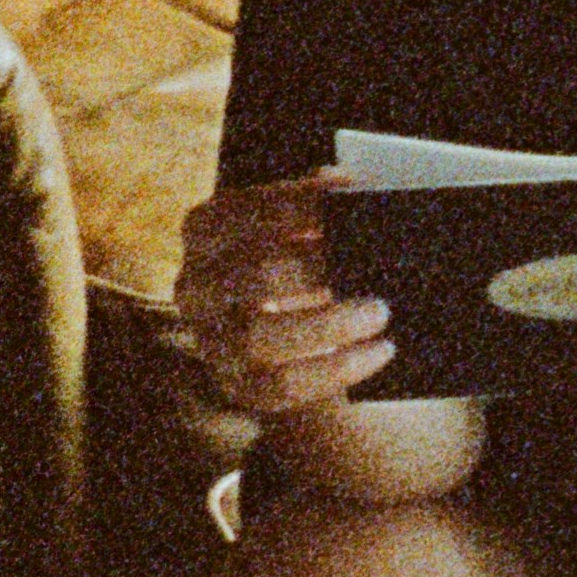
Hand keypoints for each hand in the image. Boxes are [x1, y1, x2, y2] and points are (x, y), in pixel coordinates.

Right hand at [171, 177, 395, 438]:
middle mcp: (196, 285)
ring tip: (380, 311)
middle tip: (373, 260)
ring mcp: (211, 340)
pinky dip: (336, 370)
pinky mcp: (238, 385)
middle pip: (255, 276)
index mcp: (206, 231)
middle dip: (316, 268)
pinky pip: (283, 386)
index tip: (350, 195)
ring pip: (260, 338)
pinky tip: (378, 352)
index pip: (245, 212)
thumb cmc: (299, 260)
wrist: (291, 327)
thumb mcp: (298, 228)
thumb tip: (351, 191)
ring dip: (328, 325)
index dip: (297, 205)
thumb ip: (319, 207)